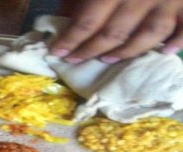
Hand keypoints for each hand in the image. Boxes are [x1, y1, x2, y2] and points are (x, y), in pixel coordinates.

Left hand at [51, 0, 182, 62]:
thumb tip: (65, 15)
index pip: (88, 21)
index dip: (70, 40)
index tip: (56, 52)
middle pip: (114, 33)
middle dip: (91, 50)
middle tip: (75, 59)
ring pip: (148, 35)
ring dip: (126, 51)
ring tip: (108, 59)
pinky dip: (177, 41)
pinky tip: (164, 51)